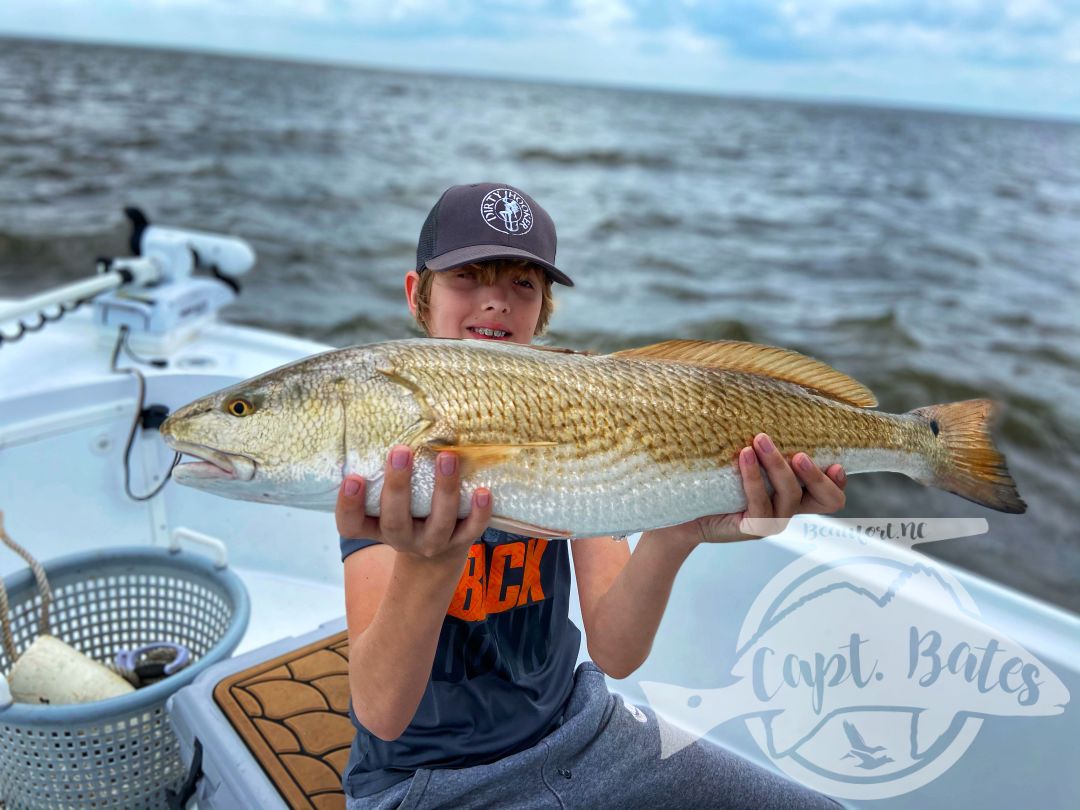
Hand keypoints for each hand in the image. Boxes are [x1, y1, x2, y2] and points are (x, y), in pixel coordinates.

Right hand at [335, 445, 493, 561]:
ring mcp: (432, 543)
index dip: (349, 505)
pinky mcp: (461, 541)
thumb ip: (381, 474)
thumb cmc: (405, 512)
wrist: (435, 555)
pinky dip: (479, 512)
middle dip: (398, 486)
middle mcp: (401, 538)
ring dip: (443, 489)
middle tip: (400, 452)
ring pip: (439, 523)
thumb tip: (383, 422)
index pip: (351, 525)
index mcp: (375, 527)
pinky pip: (472, 529)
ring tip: (446, 457)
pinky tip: (483, 491)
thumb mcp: (386, 500)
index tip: (353, 478)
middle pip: (395, 520)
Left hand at [665, 433, 846, 545]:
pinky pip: (760, 501)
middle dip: (817, 475)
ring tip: (759, 440)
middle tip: (799, 453)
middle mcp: (788, 509)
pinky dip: (753, 476)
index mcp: (794, 494)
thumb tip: (768, 399)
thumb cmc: (713, 480)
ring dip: (778, 465)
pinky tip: (744, 455)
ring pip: (791, 494)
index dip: (839, 481)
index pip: (831, 495)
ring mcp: (772, 522)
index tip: (835, 462)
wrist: (682, 511)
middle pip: (828, 501)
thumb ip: (761, 444)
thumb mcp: (743, 459)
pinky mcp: (752, 528)